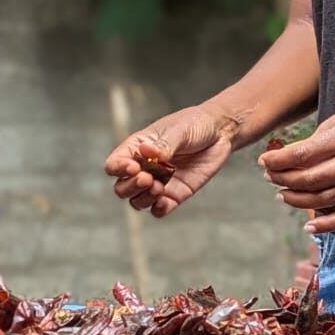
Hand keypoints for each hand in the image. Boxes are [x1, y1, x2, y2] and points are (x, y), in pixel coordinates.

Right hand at [105, 106, 233, 217]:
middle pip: (122, 187)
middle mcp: (144, 168)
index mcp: (137, 148)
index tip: (134, 167)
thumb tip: (148, 153)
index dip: (118, 169)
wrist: (219, 133)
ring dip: (143, 198)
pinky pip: (159, 210)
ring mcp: (158, 183)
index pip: (115, 164)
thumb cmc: (194, 124)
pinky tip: (165, 200)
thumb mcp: (178, 130)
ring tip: (159, 187)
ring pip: (137, 201)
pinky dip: (158, 209)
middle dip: (131, 186)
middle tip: (148, 178)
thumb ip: (164, 145)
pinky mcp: (175, 194)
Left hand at [259, 96, 334, 233]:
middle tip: (268, 177)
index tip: (263, 161)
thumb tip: (287, 158)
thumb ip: (316, 140)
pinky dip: (327, 225)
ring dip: (298, 201)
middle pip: (312, 179)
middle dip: (283, 180)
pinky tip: (308, 226)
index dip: (279, 161)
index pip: (304, 154)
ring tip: (281, 195)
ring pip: (326, 199)